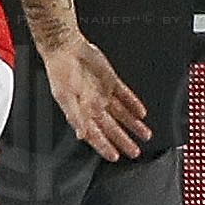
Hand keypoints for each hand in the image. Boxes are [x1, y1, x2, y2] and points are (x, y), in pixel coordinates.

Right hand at [42, 35, 151, 162]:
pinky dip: (133, 104)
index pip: (95, 134)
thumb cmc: (59, 70)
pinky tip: (141, 112)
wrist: (65, 47)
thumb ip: (74, 116)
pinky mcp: (111, 81)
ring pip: (121, 114)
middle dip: (123, 140)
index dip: (104, 146)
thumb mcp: (64, 96)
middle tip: (134, 152)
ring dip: (133, 125)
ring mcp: (103, 93)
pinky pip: (125, 95)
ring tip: (145, 135)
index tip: (114, 156)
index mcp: (80, 111)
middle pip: (111, 128)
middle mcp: (93, 105)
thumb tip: (81, 134)